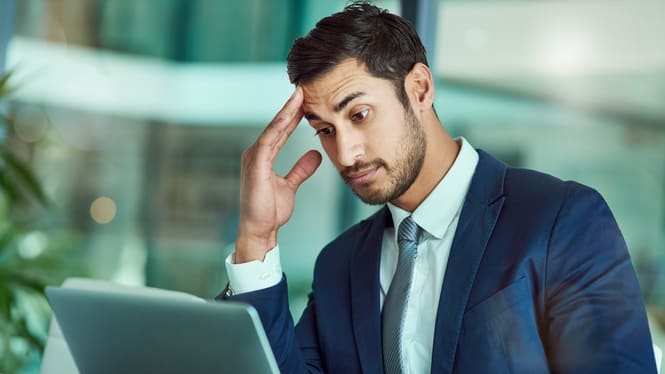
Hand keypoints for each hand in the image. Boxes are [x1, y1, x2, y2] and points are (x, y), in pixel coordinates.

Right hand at [235, 87, 321, 262]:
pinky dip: (278, 127)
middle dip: (291, 107)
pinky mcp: (255, 165)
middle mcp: (256, 153)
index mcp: (263, 156)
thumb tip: (315, 154)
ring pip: (273, 129)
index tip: (306, 100)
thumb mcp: (290, 186)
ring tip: (299, 95)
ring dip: (286, 111)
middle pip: (277, 125)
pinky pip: (268, 141)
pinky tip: (288, 115)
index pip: (281, 131)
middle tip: (304, 89)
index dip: (293, 115)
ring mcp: (253, 158)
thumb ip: (301, 169)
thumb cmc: (269, 210)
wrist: (260, 229)